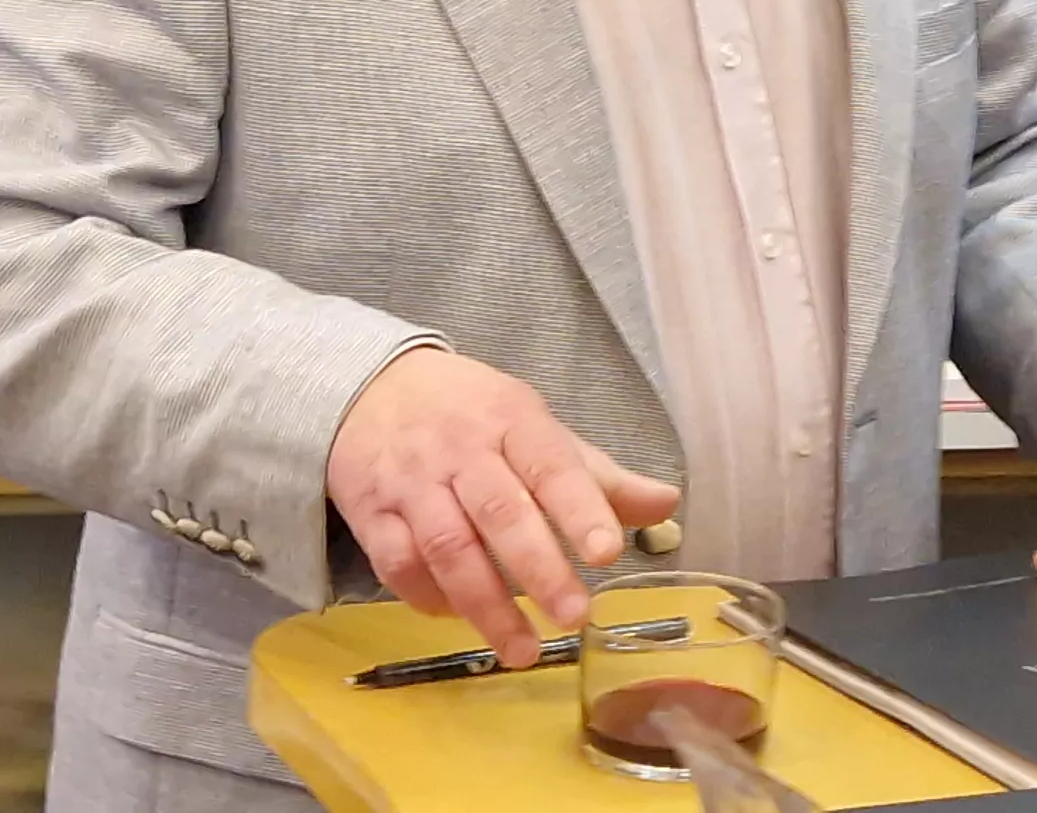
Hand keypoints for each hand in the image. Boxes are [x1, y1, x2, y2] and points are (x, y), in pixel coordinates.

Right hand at [328, 346, 683, 666]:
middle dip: (539, 570)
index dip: (580, 509)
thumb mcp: (537, 427)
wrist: (370, 388)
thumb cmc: (472, 415)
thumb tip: (667, 504)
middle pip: (500, 514)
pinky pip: (398, 564)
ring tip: (523, 649)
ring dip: (485, 605)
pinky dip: (429, 598)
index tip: (608, 552)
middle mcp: (461, 452)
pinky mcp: (371, 514)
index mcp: (513, 422)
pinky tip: (459, 621)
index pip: (551, 465)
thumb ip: (597, 475)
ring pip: (447, 548)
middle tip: (575, 616)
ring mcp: (411, 483)